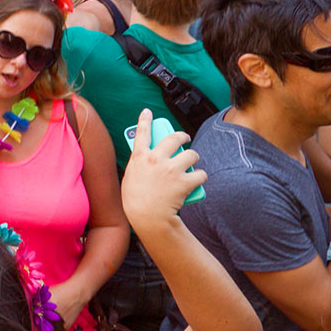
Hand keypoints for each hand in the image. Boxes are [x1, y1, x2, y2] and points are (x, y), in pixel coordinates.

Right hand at [121, 109, 206, 231]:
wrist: (148, 218)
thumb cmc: (136, 202)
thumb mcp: (130, 178)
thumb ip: (138, 166)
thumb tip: (145, 160)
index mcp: (140, 157)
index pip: (141, 132)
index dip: (145, 120)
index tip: (147, 112)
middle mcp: (156, 159)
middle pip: (173, 138)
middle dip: (182, 136)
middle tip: (186, 139)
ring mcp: (171, 169)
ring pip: (191, 155)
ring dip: (194, 158)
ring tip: (193, 165)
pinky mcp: (184, 181)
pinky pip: (200, 174)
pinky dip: (201, 178)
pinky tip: (198, 182)